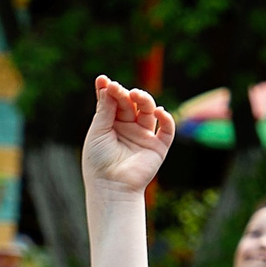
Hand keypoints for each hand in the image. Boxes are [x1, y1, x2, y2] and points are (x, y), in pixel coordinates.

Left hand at [80, 75, 173, 194]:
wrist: (110, 187)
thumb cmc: (98, 161)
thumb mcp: (97, 131)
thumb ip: (105, 109)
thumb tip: (108, 85)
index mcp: (111, 124)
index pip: (113, 101)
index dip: (109, 90)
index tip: (103, 79)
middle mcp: (129, 127)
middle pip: (130, 103)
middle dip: (124, 93)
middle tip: (117, 88)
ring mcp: (144, 136)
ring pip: (149, 111)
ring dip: (144, 100)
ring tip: (135, 95)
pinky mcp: (158, 147)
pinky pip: (167, 130)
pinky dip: (167, 119)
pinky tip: (159, 111)